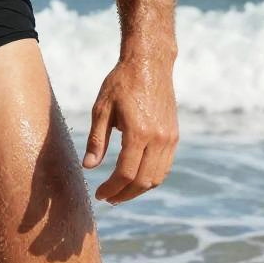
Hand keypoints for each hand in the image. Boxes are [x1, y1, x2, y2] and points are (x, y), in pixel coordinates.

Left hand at [81, 57, 177, 203]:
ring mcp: (170, 139)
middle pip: (143, 181)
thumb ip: (97, 139)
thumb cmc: (121, 82)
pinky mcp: (175, 136)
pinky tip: (136, 177)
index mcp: (138, 132)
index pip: (125, 173)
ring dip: (139, 189)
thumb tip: (89, 167)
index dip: (111, 188)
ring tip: (121, 192)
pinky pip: (165, 166)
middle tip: (108, 198)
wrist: (150, 63)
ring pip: (157, 177)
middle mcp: (158, 139)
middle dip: (124, 195)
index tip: (100, 195)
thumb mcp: (102, 107)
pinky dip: (151, 178)